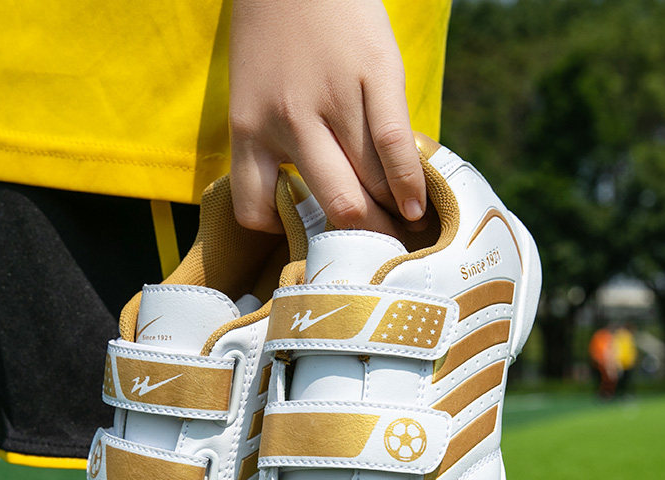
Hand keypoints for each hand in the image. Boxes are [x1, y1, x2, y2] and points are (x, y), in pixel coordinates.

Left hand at [229, 0, 425, 237]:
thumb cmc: (272, 41)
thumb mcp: (251, 97)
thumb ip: (272, 147)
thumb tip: (315, 200)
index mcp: (248, 130)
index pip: (255, 209)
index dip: (283, 233)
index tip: (309, 235)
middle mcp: (288, 121)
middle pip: (335, 204)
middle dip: (361, 238)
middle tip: (375, 254)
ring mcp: (334, 98)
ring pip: (369, 182)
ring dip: (390, 216)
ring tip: (402, 232)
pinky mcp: (375, 75)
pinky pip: (395, 145)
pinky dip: (409, 182)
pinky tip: (416, 204)